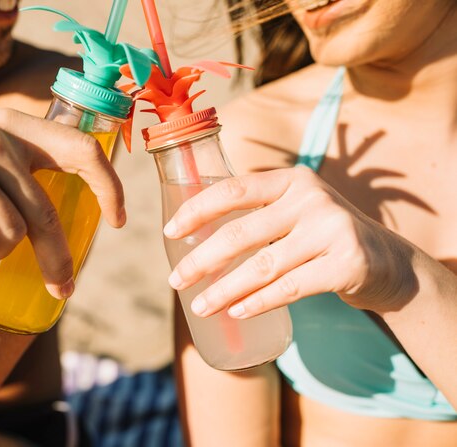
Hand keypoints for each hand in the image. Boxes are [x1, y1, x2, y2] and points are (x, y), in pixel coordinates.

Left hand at [163, 166, 414, 318]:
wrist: (386, 262)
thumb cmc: (323, 237)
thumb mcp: (295, 212)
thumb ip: (257, 216)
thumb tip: (193, 240)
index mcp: (292, 179)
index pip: (234, 189)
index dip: (197, 210)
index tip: (170, 232)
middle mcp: (312, 198)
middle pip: (241, 233)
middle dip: (201, 260)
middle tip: (175, 281)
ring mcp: (333, 229)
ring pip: (262, 266)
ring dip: (224, 290)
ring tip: (199, 307)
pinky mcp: (348, 264)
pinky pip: (290, 288)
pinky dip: (258, 302)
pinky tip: (236, 312)